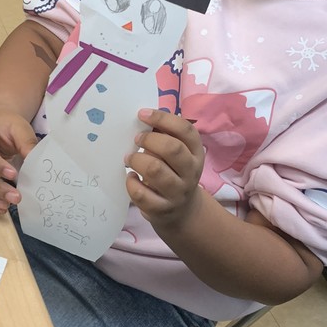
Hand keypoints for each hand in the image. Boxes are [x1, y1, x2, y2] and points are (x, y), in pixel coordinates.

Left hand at [124, 108, 204, 228]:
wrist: (183, 211)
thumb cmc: (175, 173)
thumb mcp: (179, 155)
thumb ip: (166, 136)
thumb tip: (143, 118)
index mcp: (196, 153)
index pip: (185, 130)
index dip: (163, 119)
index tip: (142, 114)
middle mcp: (191, 172)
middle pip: (172, 149)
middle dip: (149, 140)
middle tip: (136, 139)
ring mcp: (178, 192)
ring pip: (155, 170)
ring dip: (137, 160)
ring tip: (130, 158)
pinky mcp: (162, 209)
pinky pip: (141, 194)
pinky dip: (131, 182)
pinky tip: (131, 177)